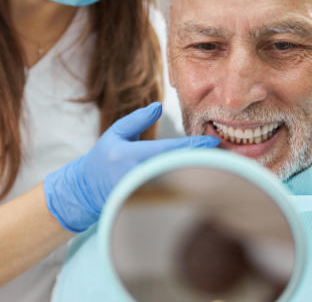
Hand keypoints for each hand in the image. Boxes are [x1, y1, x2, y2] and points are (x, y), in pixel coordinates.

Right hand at [43, 102, 219, 231]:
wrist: (86, 191)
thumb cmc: (102, 158)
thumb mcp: (115, 133)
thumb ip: (137, 119)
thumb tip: (159, 106)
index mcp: (130, 156)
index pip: (169, 150)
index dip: (193, 146)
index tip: (213, 142)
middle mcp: (137, 176)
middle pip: (178, 169)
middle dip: (202, 162)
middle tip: (225, 155)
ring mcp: (142, 194)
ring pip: (177, 184)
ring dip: (198, 175)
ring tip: (219, 167)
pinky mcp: (145, 205)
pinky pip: (171, 194)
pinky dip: (188, 187)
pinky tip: (202, 181)